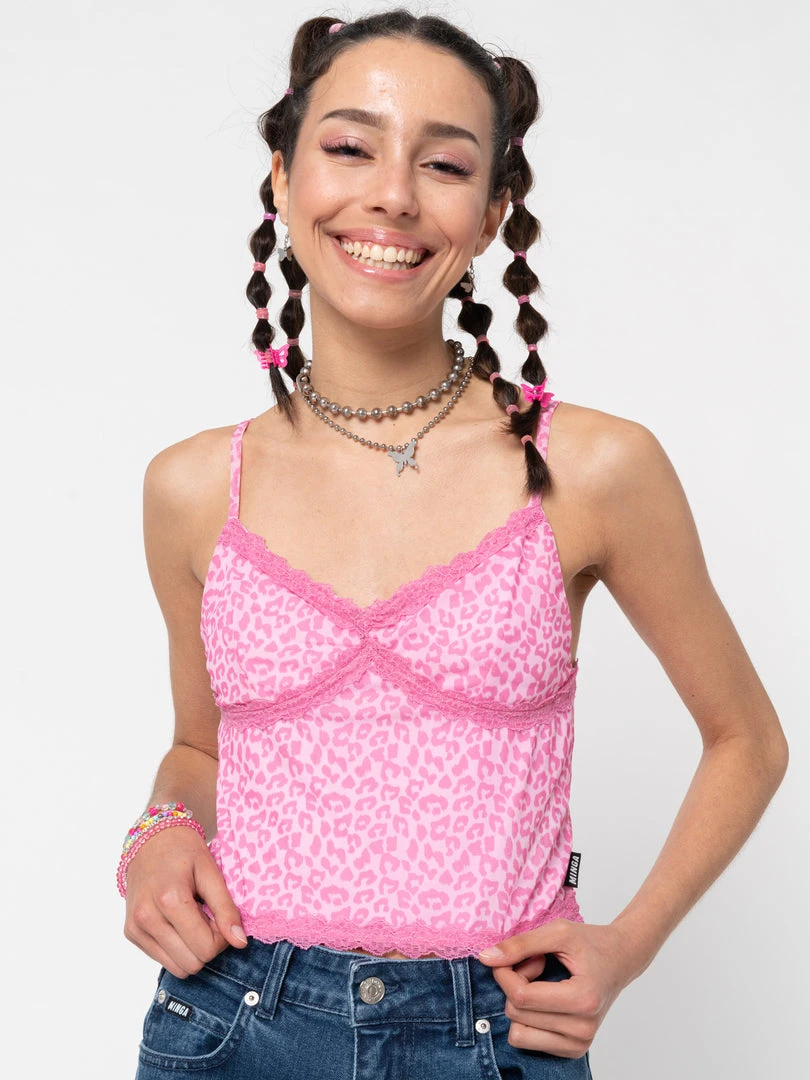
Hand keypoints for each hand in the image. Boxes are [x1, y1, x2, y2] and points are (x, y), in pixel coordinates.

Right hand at [123, 826, 247, 978]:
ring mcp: (135, 928)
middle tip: (207, 917)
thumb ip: (226, 908)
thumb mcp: (211, 872)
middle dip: (207, 945)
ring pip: (177, 968)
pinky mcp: (130, 933)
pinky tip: (178, 923)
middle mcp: (147, 917)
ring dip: (192, 949)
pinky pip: (162, 960)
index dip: (221, 938)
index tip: (219, 916)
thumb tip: (239, 942)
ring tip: (193, 920)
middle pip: (192, 963)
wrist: (150, 839)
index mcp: (170, 899)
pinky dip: (177, 948)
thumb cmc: (184, 851)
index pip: (205, 948)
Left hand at [477, 919, 640, 1058]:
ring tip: (541, 984)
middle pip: (516, 1014)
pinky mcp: (573, 1051)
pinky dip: (528, 1018)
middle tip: (535, 965)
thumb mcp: (557, 932)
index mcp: (583, 999)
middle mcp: (583, 1029)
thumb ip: (520, 944)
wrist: (620, 959)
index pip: (521, 997)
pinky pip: (527, 1041)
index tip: (514, 955)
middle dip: (515, 985)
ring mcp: (580, 1044)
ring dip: (521, 1004)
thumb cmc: (590, 942)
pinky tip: (546, 999)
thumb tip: (485, 958)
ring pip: (518, 1032)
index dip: (505, 973)